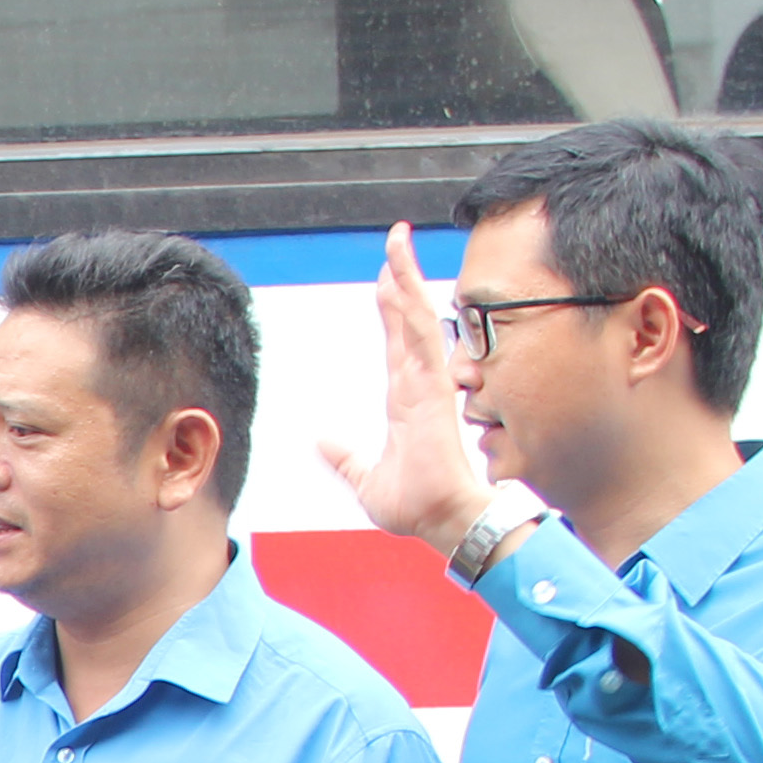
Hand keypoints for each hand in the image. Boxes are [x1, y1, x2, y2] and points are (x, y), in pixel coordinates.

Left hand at [314, 223, 497, 558]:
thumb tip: (322, 440)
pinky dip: (416, 305)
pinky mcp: (434, 388)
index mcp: (405, 401)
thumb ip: (345, 458)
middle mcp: (418, 384)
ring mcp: (428, 383)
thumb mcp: (366, 478)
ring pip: (417, 317)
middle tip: (394, 242)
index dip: (392, 309)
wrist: (440, 520)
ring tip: (398, 242)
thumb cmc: (416, 505)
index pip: (397, 342)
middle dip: (400, 279)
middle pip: (407, 320)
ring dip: (406, 279)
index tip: (385, 280)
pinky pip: (425, 336)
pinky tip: (406, 278)